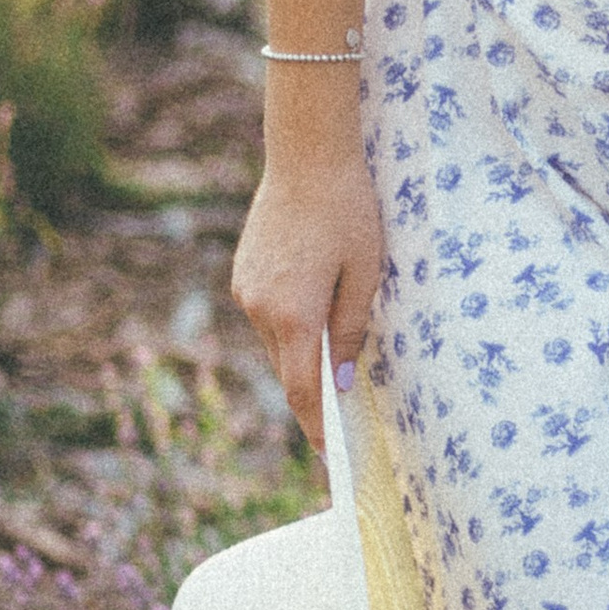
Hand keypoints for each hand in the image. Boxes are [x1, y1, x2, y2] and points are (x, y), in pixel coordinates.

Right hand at [230, 154, 383, 453]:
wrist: (308, 155)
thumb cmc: (348, 211)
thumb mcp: (365, 274)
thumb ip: (351, 331)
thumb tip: (343, 381)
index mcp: (293, 314)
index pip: (303, 389)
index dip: (316, 426)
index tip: (329, 454)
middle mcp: (260, 308)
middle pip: (287, 369)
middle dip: (312, 392)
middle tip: (341, 417)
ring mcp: (246, 289)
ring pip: (276, 342)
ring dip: (301, 354)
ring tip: (333, 363)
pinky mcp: (243, 272)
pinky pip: (267, 315)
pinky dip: (289, 326)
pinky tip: (313, 313)